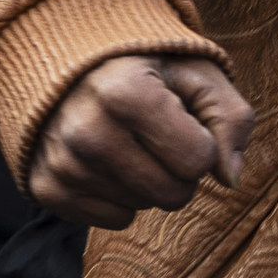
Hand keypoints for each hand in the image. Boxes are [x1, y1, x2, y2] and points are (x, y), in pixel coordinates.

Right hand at [24, 53, 253, 228]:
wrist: (64, 58)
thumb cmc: (143, 66)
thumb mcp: (196, 73)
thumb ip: (230, 119)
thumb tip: (231, 179)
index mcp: (125, 93)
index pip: (198, 160)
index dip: (200, 141)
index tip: (178, 116)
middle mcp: (86, 132)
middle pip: (173, 194)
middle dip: (178, 168)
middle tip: (156, 133)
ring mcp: (62, 163)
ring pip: (145, 207)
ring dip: (147, 179)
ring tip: (126, 138)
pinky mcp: (46, 188)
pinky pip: (115, 219)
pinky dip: (119, 194)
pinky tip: (105, 158)